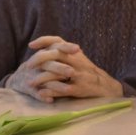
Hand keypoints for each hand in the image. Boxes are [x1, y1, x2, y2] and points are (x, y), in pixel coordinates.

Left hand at [5, 35, 123, 102]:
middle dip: (39, 59)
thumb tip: (47, 46)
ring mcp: (78, 74)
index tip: (31, 45)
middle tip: (28, 66)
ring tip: (29, 83)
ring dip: (40, 78)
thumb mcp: (78, 59)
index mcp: (75, 53)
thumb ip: (65, 53)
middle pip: (55, 55)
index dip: (44, 41)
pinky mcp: (80, 88)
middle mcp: (77, 61)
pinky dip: (50, 92)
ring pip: (56, 73)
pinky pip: (62, 89)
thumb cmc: (88, 73)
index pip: (58, 41)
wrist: (107, 87)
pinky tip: (41, 94)